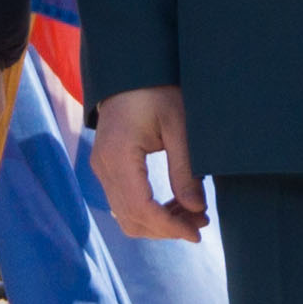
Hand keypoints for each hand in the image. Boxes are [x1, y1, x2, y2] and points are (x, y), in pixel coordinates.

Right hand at [93, 86, 203, 241]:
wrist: (130, 71)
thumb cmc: (156, 91)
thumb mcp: (179, 125)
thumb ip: (186, 169)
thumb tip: (196, 210)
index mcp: (118, 155)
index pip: (141, 208)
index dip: (169, 227)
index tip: (197, 232)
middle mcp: (103, 166)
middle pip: (131, 219)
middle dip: (167, 229)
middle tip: (201, 223)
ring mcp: (101, 168)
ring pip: (126, 216)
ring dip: (158, 223)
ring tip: (192, 216)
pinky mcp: (106, 168)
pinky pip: (124, 203)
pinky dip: (149, 212)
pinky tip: (175, 205)